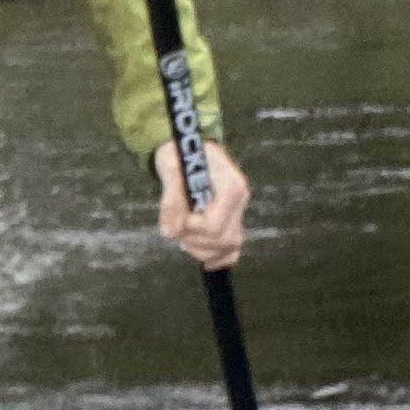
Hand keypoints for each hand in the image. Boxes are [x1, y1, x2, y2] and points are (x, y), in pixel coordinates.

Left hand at [153, 138, 249, 268]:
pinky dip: (220, 258)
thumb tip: (171, 232)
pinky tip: (205, 262)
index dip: (191, 228)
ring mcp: (239, 209)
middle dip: (195, 241)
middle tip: (177, 228)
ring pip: (230, 247)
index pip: (214, 225)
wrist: (188, 147)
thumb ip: (170, 201)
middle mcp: (240, 198)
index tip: (178, 218)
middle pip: (223, 239)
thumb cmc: (179, 154)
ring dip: (202, 250)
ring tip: (184, 237)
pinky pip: (234, 249)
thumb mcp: (169, 168)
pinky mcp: (234, 218)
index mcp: (230, 184)